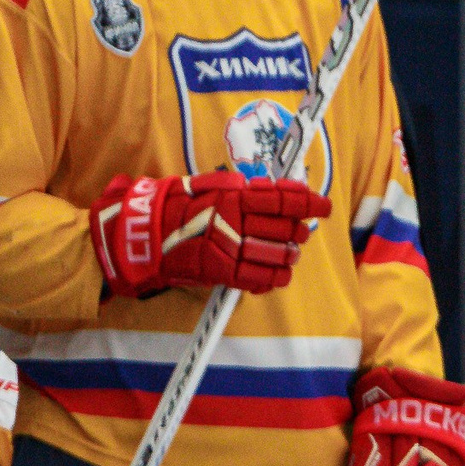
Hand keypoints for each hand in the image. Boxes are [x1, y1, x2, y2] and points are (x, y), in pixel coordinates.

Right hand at [90, 170, 327, 298]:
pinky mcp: (225, 273)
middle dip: (298, 230)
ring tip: (287, 252)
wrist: (141, 236)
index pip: (280, 198)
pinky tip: (275, 272)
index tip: (322, 205)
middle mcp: (235, 221)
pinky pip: (265, 278)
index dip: (307, 202)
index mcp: (231, 197)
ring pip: (282, 254)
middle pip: (287, 228)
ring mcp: (231, 248)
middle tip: (298, 231)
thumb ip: (234, 189)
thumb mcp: (202, 187)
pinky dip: (276, 276)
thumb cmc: (172, 208)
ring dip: (289, 254)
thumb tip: (266, 187)